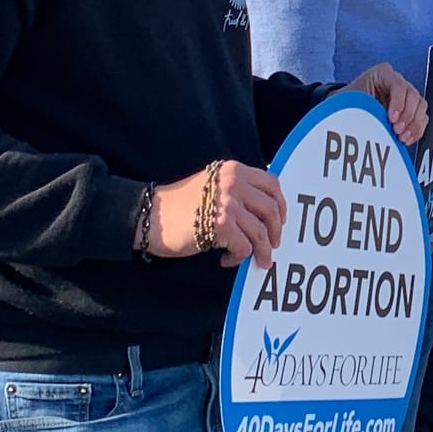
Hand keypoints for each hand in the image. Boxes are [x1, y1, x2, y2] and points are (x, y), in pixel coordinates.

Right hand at [149, 162, 284, 271]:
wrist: (151, 216)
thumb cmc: (180, 206)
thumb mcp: (212, 185)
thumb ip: (237, 190)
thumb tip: (265, 213)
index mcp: (233, 170)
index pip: (272, 184)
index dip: (281, 205)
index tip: (281, 221)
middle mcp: (233, 182)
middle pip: (270, 210)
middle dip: (275, 233)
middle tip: (272, 247)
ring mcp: (228, 203)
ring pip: (260, 232)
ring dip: (260, 251)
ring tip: (255, 261)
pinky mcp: (220, 225)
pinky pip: (244, 247)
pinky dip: (238, 258)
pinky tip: (225, 260)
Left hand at [353, 62, 428, 142]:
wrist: (348, 108)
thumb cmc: (349, 101)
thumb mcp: (353, 100)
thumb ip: (365, 107)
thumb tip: (373, 122)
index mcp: (383, 73)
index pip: (399, 85)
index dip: (398, 103)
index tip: (392, 119)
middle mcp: (397, 82)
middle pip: (413, 96)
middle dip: (408, 116)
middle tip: (397, 130)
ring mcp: (406, 95)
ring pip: (421, 107)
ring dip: (414, 124)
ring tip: (402, 137)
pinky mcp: (410, 109)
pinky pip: (421, 118)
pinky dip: (416, 130)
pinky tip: (407, 138)